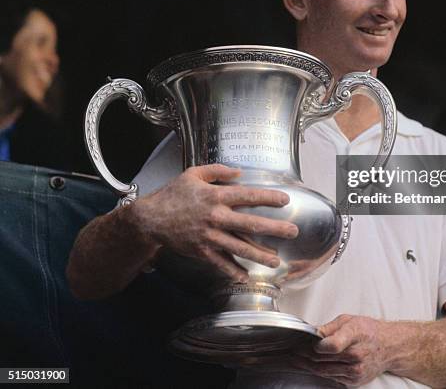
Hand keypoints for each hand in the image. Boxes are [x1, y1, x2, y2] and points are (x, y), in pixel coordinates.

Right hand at [133, 164, 298, 281]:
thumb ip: (218, 170)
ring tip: (276, 261)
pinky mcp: (201, 251)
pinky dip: (234, 271)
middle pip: (250, 224)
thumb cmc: (172, 194)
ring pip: (239, 248)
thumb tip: (239, 173)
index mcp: (215, 196)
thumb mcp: (193, 174)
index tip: (285, 200)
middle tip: (293, 231)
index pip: (248, 196)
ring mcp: (209, 236)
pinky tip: (247, 276)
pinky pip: (221, 263)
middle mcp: (215, 217)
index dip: (268, 198)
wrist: (150, 219)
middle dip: (274, 228)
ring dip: (259, 255)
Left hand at [284, 315, 391, 386]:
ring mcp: (355, 371)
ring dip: (308, 366)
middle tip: (293, 351)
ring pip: (325, 371)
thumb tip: (312, 332)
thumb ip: (329, 327)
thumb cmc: (368, 331)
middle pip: (324, 360)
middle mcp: (356, 356)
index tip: (305, 343)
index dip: (316, 346)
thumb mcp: (348, 320)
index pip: (332, 345)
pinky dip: (320, 372)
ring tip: (297, 360)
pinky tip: (311, 366)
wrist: (388, 347)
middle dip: (305, 356)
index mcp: (355, 335)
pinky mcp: (354, 381)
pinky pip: (332, 377)